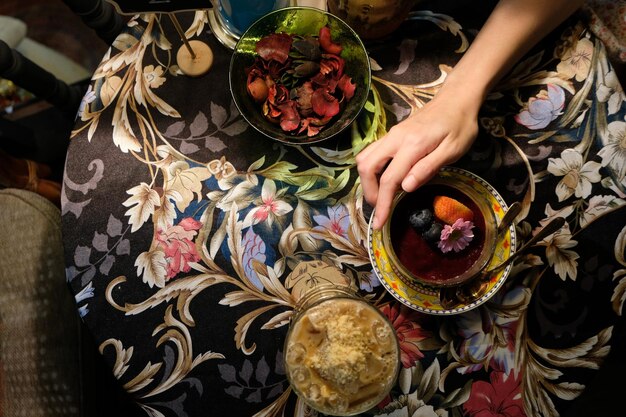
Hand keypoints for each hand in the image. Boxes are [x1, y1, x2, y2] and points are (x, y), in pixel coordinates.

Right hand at [356, 83, 479, 229]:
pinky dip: (372, 169)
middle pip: (367, 167)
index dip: (382, 203)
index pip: (388, 179)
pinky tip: (386, 179)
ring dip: (367, 180)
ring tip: (380, 195)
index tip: (378, 223)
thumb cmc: (460, 126)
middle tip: (380, 208)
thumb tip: (405, 187)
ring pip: (365, 158)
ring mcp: (391, 135)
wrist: (457, 99)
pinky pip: (372, 152)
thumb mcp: (453, 150)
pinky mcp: (392, 134)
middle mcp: (395, 139)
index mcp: (412, 145)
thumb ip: (428, 168)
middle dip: (369, 191)